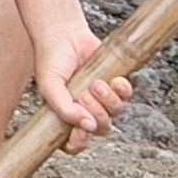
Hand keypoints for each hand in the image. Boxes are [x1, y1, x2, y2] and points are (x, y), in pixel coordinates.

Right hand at [35, 23, 128, 154]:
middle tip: (83, 95)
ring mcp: (101, 98)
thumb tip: (87, 126)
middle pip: (101, 128)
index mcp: (66, 115)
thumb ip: (64, 109)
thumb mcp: (50, 87)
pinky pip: (127, 95)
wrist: (64, 33)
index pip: (74, 143)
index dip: (79, 142)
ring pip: (115, 113)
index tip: (79, 131)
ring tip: (96, 83)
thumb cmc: (51, 60)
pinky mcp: (114, 84)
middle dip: (95, 113)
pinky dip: (122, 90)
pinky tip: (113, 80)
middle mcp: (85, 110)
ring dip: (107, 100)